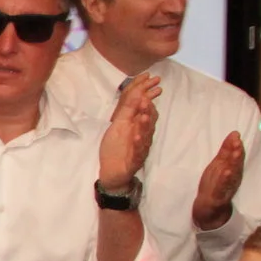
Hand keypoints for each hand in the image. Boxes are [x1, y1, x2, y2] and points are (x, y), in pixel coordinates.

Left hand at [97, 72, 160, 193]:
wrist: (112, 172)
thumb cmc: (116, 147)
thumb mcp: (118, 125)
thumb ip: (127, 109)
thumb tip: (136, 91)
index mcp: (137, 126)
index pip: (146, 110)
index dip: (147, 97)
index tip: (148, 87)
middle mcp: (141, 135)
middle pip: (148, 121)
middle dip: (148, 109)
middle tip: (147, 98)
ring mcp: (139, 148)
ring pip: (145, 135)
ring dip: (145, 125)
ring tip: (144, 115)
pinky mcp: (134, 160)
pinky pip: (139, 152)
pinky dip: (138, 144)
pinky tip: (136, 137)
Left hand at [192, 132, 244, 230]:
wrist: (208, 209)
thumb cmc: (215, 184)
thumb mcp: (218, 166)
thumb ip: (226, 151)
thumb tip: (234, 133)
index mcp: (230, 169)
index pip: (233, 156)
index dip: (234, 146)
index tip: (235, 134)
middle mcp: (231, 178)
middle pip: (235, 164)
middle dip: (236, 152)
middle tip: (238, 141)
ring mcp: (225, 187)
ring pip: (232, 174)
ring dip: (234, 164)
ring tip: (236, 153)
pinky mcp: (219, 197)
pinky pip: (223, 188)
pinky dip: (225, 180)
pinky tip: (227, 172)